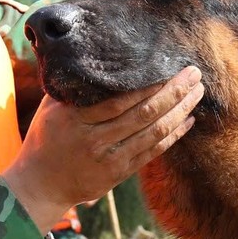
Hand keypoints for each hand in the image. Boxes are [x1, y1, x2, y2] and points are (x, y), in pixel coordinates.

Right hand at [2, 67, 204, 229]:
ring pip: (153, 132)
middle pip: (143, 113)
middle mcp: (95, 139)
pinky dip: (173, 135)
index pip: (120, 99)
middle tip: (194, 73)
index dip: (149, 84)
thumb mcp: (50, 108)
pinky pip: (153, 152)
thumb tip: (92, 53)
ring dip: (180, 111)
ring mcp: (109, 158)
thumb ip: (73, 86)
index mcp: (76, 119)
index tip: (168, 65)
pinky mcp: (119, 173)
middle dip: (174, 92)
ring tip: (197, 93)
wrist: (40, 185)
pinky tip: (188, 120)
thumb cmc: (45, 138)